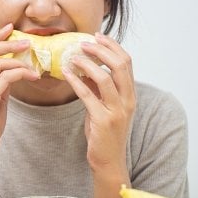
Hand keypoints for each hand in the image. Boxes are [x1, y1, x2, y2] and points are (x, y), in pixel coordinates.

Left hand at [62, 32, 135, 174]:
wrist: (108, 161)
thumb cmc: (105, 133)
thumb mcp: (104, 106)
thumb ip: (98, 88)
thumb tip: (86, 67)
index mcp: (131, 94)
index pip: (127, 62)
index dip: (113, 46)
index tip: (98, 36)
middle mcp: (128, 100)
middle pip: (120, 65)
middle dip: (101, 50)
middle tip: (84, 43)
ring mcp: (117, 111)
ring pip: (105, 78)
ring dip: (88, 63)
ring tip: (73, 56)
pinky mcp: (103, 121)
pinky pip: (87, 95)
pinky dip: (76, 81)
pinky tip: (66, 73)